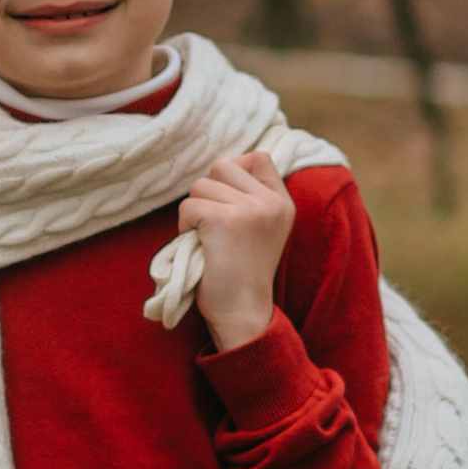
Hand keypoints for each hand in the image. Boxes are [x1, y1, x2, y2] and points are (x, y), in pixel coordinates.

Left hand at [180, 150, 295, 351]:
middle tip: (213, 226)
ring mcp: (250, 208)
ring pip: (200, 185)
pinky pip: (188, 206)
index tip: (228, 201)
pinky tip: (199, 247)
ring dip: (194, 211)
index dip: (235, 171)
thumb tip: (221, 168)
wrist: (242, 311)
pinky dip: (184, 226)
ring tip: (207, 240)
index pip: (259, 157)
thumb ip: (251, 197)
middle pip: (223, 166)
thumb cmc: (241, 273)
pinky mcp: (224, 219)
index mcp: (283, 202)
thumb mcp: (262, 229)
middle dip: (208, 192)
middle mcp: (271, 201)